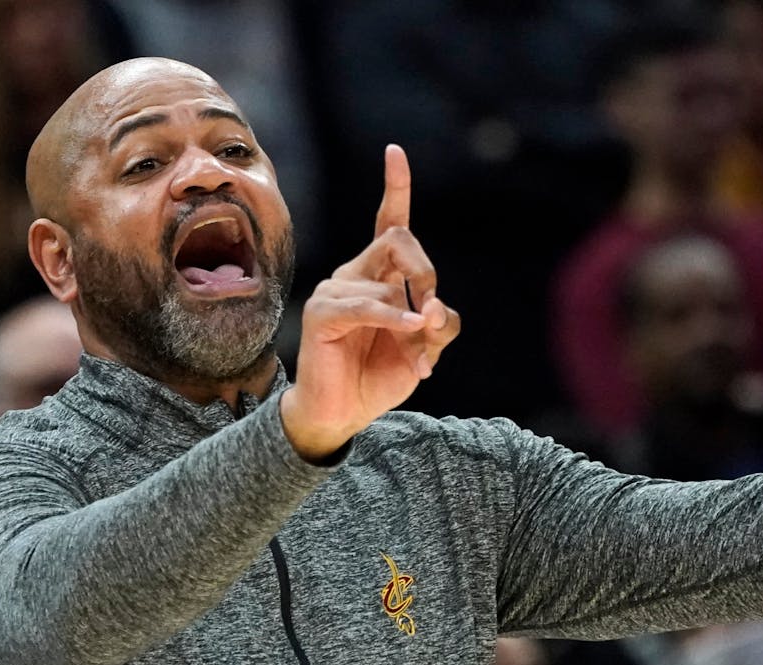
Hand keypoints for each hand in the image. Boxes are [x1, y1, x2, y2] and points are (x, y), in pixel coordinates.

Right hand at [279, 145, 460, 459]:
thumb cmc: (381, 376)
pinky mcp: (322, 313)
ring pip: (391, 282)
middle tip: (434, 316)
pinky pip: (367, 305)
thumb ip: (439, 324)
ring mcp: (336, 290)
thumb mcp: (425, 349)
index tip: (395, 152)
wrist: (342, 414)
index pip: (389, 221)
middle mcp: (356, 274)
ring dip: (416, 323)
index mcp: (380, 275)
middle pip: (400, 240)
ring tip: (418, 360)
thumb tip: (436, 307)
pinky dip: (396, 319)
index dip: (395, 187)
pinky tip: (413, 330)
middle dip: (428, 274)